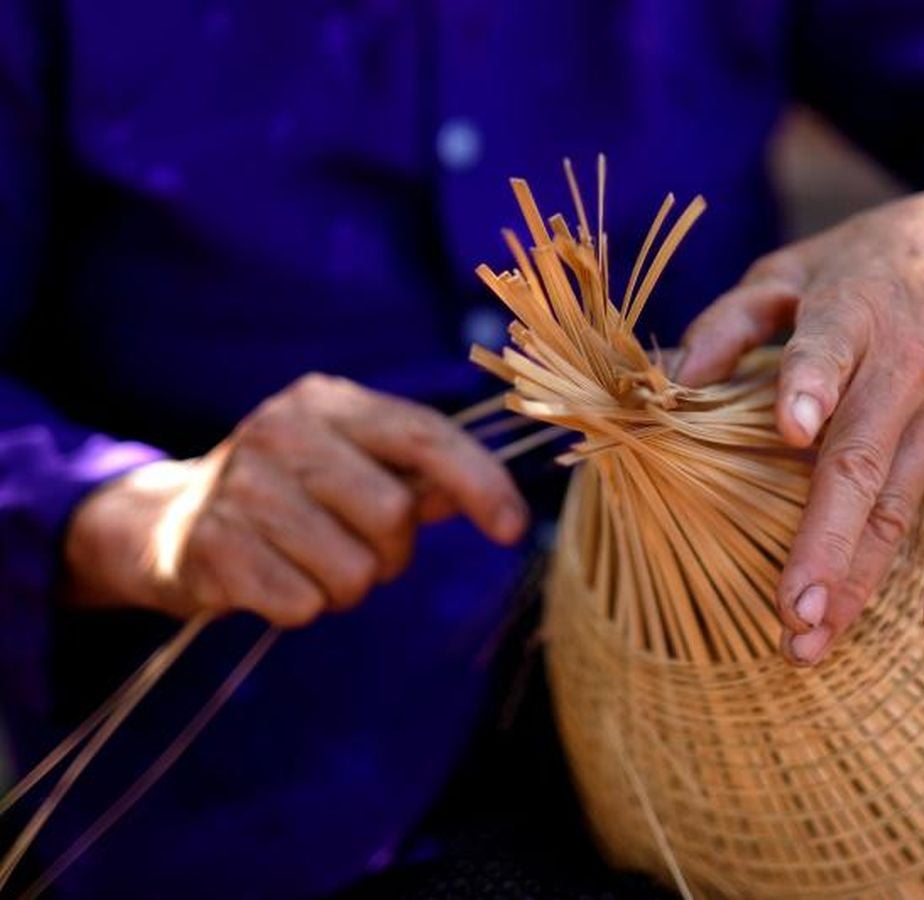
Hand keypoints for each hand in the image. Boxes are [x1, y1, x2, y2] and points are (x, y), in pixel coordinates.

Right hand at [64, 373, 527, 626]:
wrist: (169, 521)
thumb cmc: (294, 494)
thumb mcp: (354, 465)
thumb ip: (424, 476)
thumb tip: (503, 501)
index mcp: (328, 402)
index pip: (424, 435)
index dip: (480, 482)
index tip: (513, 530)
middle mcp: (281, 430)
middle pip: (394, 515)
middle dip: (393, 554)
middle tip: (360, 551)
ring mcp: (240, 486)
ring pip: (352, 571)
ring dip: (347, 586)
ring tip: (311, 562)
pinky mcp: (210, 546)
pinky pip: (303, 605)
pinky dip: (301, 606)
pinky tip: (274, 578)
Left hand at [679, 172, 923, 660]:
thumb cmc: (860, 268)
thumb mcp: (788, 270)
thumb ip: (731, 322)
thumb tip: (673, 378)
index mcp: (853, 311)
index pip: (830, 349)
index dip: (810, 386)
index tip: (791, 431)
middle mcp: (908, 365)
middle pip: (864, 459)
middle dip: (826, 541)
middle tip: (790, 612)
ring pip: (904, 504)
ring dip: (865, 578)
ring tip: (817, 640)